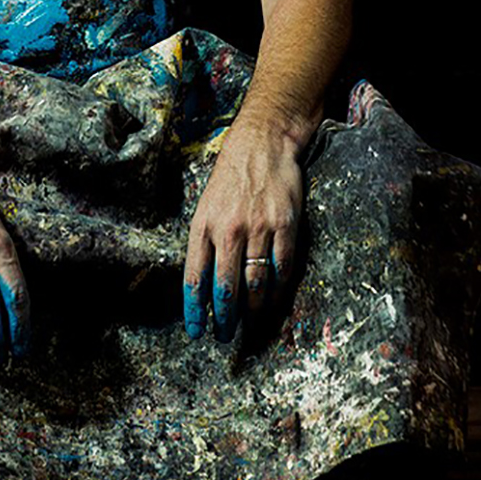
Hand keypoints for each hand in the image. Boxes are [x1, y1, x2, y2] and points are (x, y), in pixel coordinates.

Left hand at [183, 120, 301, 342]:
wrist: (261, 145)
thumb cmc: (230, 180)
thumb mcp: (206, 207)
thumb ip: (205, 243)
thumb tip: (204, 285)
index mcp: (203, 226)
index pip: (195, 278)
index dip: (195, 310)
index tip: (196, 332)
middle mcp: (228, 230)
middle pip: (225, 288)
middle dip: (224, 318)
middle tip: (225, 334)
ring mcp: (258, 228)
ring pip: (255, 284)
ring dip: (252, 310)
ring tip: (249, 321)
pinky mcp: (285, 225)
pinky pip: (282, 269)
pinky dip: (277, 290)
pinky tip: (272, 298)